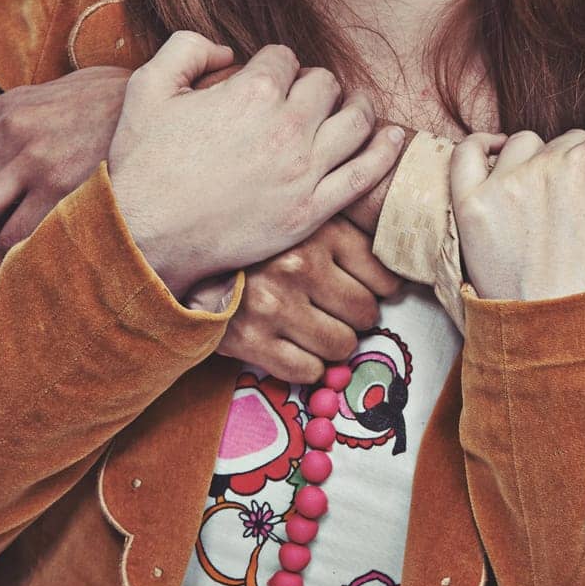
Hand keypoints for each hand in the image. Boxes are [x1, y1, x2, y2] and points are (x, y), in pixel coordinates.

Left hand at [0, 67, 130, 263]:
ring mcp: (34, 161)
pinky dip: (8, 261)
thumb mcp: (73, 85)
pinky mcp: (61, 192)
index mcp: (12, 104)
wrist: (169, 106)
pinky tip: (25, 264)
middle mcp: (13, 130)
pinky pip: (12, 240)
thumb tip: (21, 122)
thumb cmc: (125, 102)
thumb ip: (38, 103)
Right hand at [108, 33, 404, 298]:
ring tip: (351, 106)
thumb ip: (185, 49)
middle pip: (324, 84)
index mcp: (251, 91)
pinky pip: (364, 175)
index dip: (273, 65)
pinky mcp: (310, 210)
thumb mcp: (147, 88)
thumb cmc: (142, 164)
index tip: (264, 79)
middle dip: (312, 84)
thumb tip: (225, 49)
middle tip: (301, 98)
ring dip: (356, 106)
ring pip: (356, 120)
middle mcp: (286, 126)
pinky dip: (385, 151)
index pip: (284, 58)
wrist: (142, 237)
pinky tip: (393, 136)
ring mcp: (303, 170)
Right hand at [187, 216, 404, 382]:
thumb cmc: (258, 237)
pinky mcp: (250, 340)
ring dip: (335, 343)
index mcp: (320, 230)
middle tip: (338, 308)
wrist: (183, 254)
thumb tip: (401, 263)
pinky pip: (307, 372)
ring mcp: (274, 305)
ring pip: (341, 346)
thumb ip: (348, 225)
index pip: (383, 277)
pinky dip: (308, 366)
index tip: (368, 289)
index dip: (381, 289)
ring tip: (316, 326)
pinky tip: (294, 345)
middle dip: (357, 317)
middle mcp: (299, 266)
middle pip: (366, 314)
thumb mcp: (305, 214)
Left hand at [450, 129, 584, 301]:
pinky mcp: (473, 206)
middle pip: (570, 142)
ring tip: (549, 192)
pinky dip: (480, 147)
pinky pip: (468, 155)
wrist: (565, 343)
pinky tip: (495, 152)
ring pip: (526, 145)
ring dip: (541, 159)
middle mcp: (548, 164)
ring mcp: (505, 184)